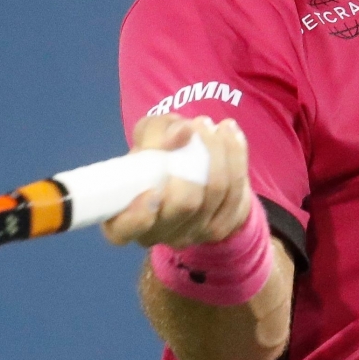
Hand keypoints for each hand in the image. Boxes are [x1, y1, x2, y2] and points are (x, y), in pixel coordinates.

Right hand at [102, 115, 252, 249]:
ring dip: (219, 150)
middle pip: (184, 205)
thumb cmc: (157, 155)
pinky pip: (236, 191)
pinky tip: (230, 134)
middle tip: (198, 124)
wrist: (192, 172)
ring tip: (214, 124)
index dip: (137, 216)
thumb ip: (156, 131)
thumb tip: (182, 133)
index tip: (152, 190)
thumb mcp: (148, 135)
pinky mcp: (218, 229)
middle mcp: (154, 233)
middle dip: (196, 160)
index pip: (123, 231)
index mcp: (122, 217)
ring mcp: (189, 235)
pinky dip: (236, 156)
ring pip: (215, 192)